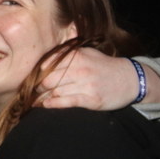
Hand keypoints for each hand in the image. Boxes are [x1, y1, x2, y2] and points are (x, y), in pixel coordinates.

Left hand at [37, 48, 159, 109]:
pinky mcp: (90, 99)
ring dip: (41, 98)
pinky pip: (66, 101)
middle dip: (36, 87)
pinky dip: (52, 104)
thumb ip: (67, 54)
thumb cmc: (104, 66)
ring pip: (54, 91)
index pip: (48, 64)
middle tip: (30, 92)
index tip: (28, 78)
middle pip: (47, 79)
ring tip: (33, 101)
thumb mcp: (87, 53)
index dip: (35, 73)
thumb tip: (45, 58)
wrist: (131, 79)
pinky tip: (45, 105)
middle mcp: (80, 69)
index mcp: (77, 56)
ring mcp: (85, 84)